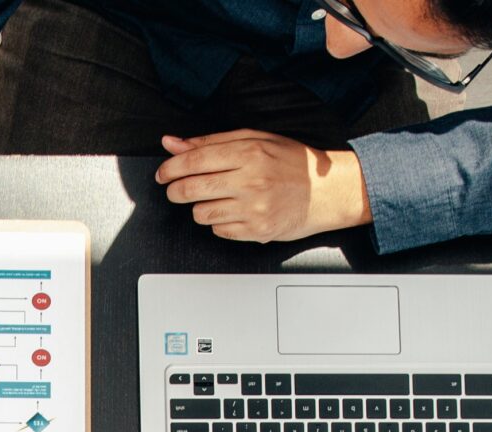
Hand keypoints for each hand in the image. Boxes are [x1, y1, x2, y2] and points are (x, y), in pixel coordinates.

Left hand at [155, 132, 370, 240]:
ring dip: (199, 207)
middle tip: (175, 189)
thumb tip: (173, 143)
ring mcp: (254, 208)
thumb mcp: (256, 140)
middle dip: (175, 190)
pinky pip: (218, 230)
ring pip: (201, 213)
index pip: (194, 160)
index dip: (171, 168)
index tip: (163, 173)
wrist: (328, 192)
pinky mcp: (257, 231)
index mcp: (250, 152)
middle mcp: (251, 180)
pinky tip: (232, 211)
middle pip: (191, 189)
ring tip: (213, 198)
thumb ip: (212, 142)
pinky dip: (218, 222)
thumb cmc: (293, 163)